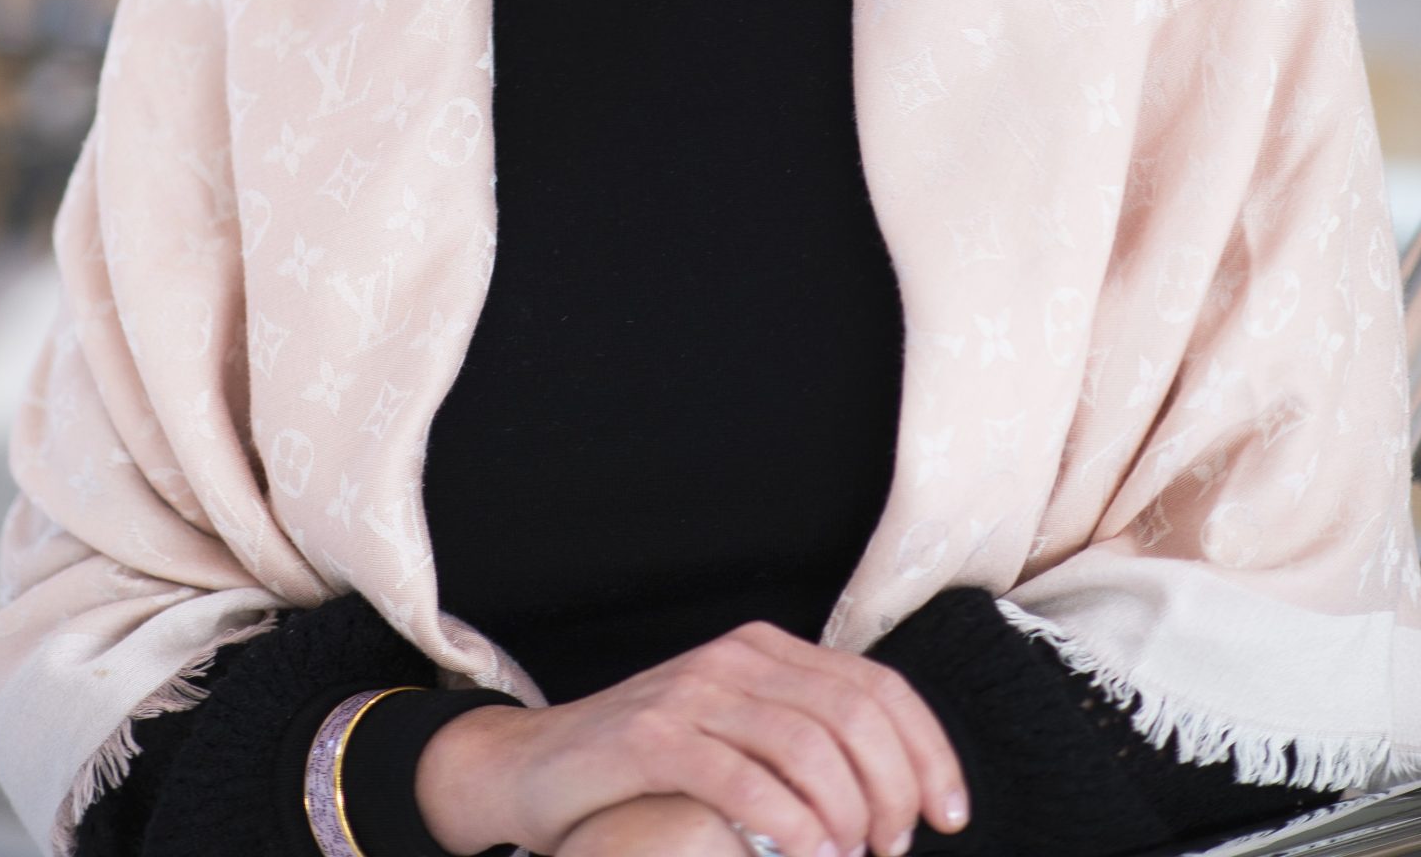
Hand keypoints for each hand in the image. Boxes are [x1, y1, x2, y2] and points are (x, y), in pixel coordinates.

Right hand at [412, 618, 970, 856]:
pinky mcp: (654, 736)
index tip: (951, 815)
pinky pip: (743, 777)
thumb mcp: (737, 737)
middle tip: (895, 848)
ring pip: (808, 743)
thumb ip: (802, 743)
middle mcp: (737, 659)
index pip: (878, 686)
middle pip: (854, 713)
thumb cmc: (649, 769)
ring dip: (849, 812)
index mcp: (768, 651)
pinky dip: (791, 823)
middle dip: (895, 788)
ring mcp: (694, 691)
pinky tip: (811, 855)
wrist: (536, 767)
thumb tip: (894, 798)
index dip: (929, 750)